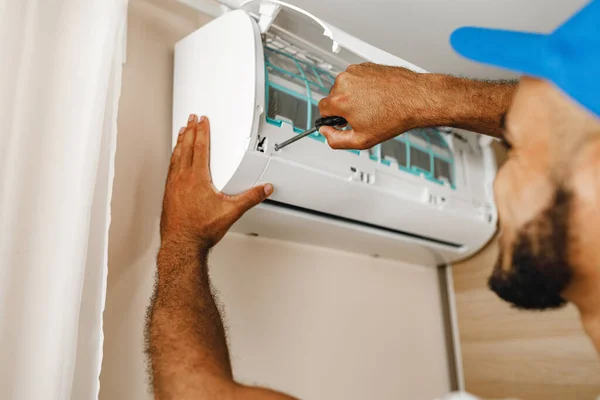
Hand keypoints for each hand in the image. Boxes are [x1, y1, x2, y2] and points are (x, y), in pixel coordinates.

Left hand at [160, 115, 272, 249]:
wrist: (182, 245)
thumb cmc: (201, 230)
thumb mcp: (231, 212)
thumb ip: (250, 198)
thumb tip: (264, 189)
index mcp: (198, 178)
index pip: (200, 148)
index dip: (202, 132)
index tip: (202, 121)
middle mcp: (183, 179)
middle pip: (186, 148)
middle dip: (189, 131)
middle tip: (191, 119)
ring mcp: (173, 186)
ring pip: (176, 157)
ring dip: (179, 143)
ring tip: (181, 133)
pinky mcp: (168, 194)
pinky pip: (170, 169)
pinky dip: (173, 158)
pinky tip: (174, 159)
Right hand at [318, 63, 437, 149]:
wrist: (416, 98)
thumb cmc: (394, 116)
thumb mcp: (361, 140)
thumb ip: (335, 140)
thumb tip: (326, 132)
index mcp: (340, 99)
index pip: (322, 109)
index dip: (332, 118)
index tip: (342, 122)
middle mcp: (345, 81)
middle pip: (333, 97)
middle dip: (344, 107)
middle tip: (362, 116)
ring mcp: (355, 71)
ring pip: (345, 87)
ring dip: (353, 96)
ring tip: (372, 105)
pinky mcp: (365, 66)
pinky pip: (356, 79)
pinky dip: (363, 87)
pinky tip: (376, 96)